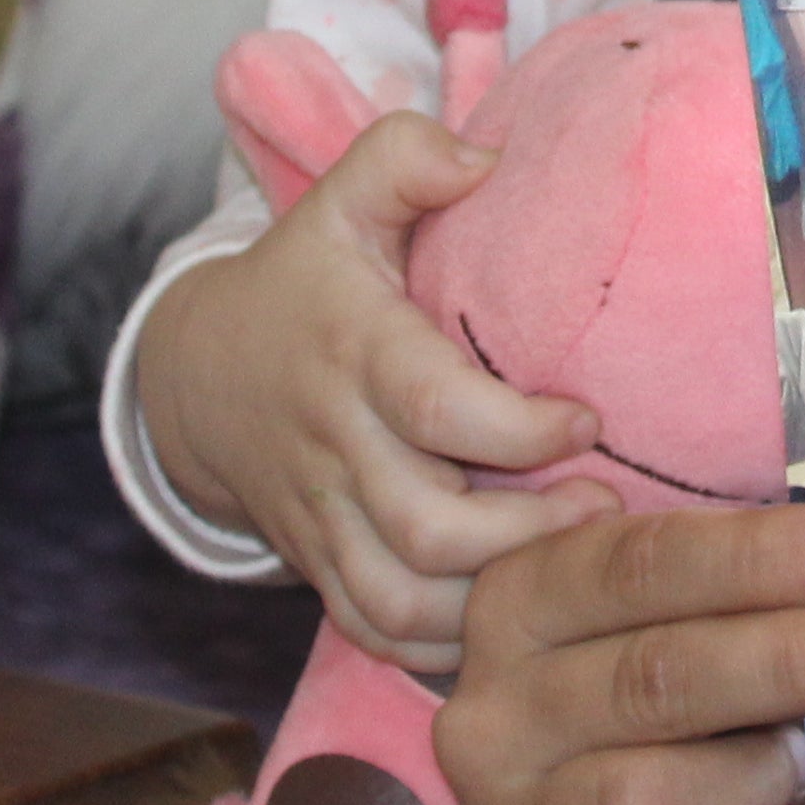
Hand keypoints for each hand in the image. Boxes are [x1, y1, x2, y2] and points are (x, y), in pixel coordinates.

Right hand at [129, 109, 601, 672]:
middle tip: (605, 507)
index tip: (586, 420)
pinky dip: (438, 650)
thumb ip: (405, 159)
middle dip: (524, 535)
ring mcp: (321, 517)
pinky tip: (508, 629)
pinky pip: (372, 633)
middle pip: (424, 527)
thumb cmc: (304, 282)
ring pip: (397, 602)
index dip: (516, 428)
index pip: (432, 406)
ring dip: (487, 607)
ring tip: (570, 576)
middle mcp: (333, 446)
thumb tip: (487, 154)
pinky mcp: (319, 565)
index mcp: (352, 353)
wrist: (198, 374)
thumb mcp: (341, 202)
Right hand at [440, 506, 804, 804]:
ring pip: (641, 803)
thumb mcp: (713, 624)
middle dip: (795, 657)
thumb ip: (760, 599)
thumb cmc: (691, 703)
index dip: (760, 558)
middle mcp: (497, 716)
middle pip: (651, 675)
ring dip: (758, 780)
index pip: (639, 564)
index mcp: (524, 602)